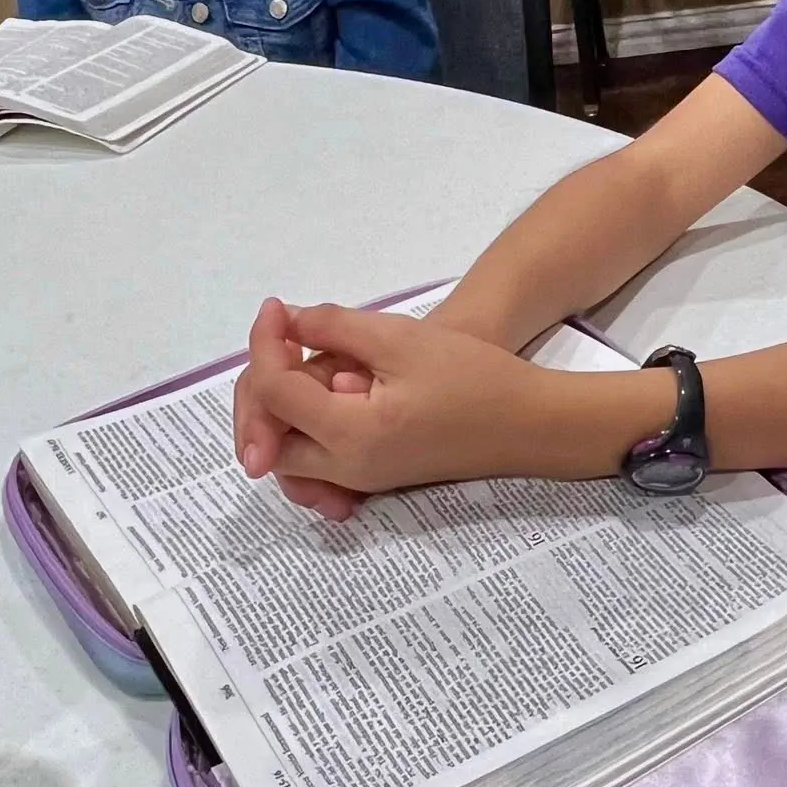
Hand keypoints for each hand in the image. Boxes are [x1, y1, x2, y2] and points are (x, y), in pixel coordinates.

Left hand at [241, 302, 555, 507]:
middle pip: (264, 437)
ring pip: (284, 452)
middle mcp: (344, 467)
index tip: (278, 308)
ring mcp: (357, 479)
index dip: (265, 343)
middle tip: (280, 338)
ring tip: (298, 358)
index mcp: (350, 434)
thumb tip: (288, 321)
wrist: (525, 423)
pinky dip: (302, 427)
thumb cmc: (472, 377)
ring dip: (278, 407)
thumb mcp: (402, 340)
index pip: (274, 392)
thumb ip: (337, 328)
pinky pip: (313, 459)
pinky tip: (320, 389)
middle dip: (261, 386)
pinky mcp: (371, 476)